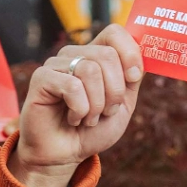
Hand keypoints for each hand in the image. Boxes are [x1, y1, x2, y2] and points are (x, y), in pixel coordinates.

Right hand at [9, 24, 144, 186]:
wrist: (65, 155)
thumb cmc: (93, 130)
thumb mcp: (123, 103)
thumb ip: (132, 77)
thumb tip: (144, 53)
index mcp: (95, 56)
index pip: (114, 32)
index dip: (130, 53)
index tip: (134, 79)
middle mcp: (75, 55)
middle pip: (107, 55)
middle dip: (115, 91)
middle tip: (106, 112)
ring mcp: (56, 64)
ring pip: (90, 70)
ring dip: (97, 105)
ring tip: (88, 118)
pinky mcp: (41, 78)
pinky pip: (72, 86)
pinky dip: (80, 110)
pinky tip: (73, 119)